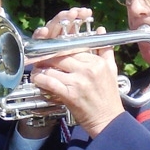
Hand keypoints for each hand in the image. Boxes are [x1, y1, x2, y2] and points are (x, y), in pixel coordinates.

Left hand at [30, 8, 124, 137]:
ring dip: (41, 67)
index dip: (59, 47)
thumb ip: (105, 50)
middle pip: (60, 55)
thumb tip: (101, 29)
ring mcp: (78, 82)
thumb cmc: (109, 97)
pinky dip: (40, 79)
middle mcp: (87, 70)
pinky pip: (50, 82)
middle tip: (40, 57)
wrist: (108, 120)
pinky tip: (37, 79)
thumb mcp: (112, 70)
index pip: (73, 47)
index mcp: (97, 62)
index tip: (52, 49)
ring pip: (52, 67)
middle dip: (47, 56)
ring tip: (37, 69)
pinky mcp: (70, 94)